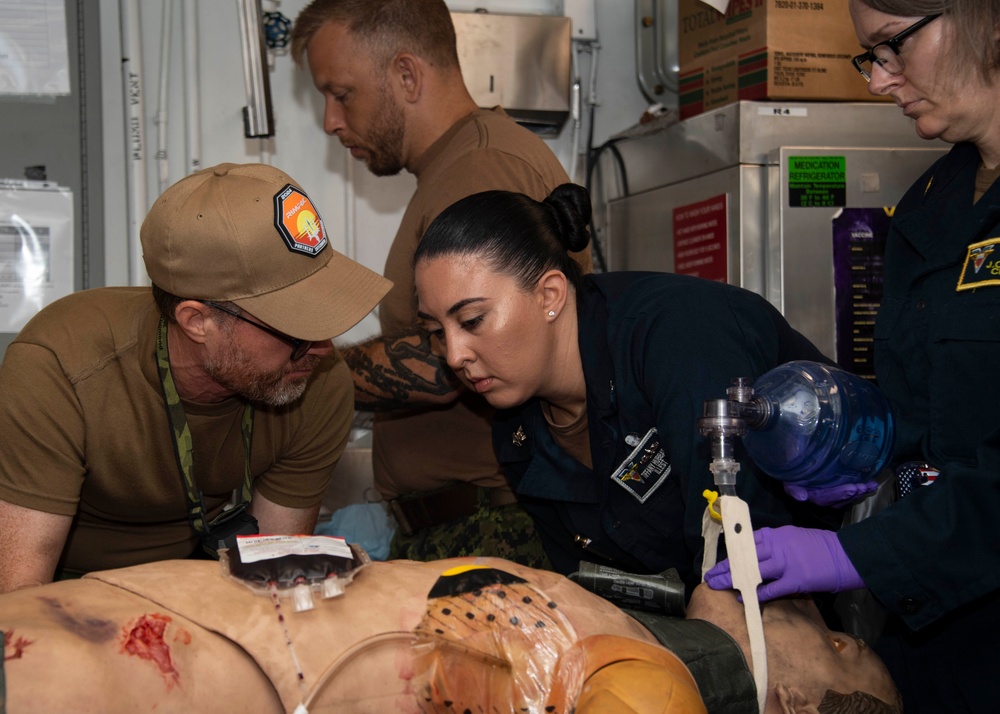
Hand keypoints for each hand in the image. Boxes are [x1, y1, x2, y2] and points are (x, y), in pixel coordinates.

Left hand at [704, 526, 864, 601]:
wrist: (847, 555)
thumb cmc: (822, 547)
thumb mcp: (795, 537)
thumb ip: (777, 544)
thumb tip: (760, 554)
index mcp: (777, 534)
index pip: (747, 542)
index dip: (732, 553)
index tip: (721, 561)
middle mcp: (778, 545)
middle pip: (745, 556)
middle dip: (726, 567)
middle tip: (711, 576)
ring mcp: (786, 562)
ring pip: (753, 571)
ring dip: (734, 579)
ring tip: (719, 586)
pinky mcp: (796, 580)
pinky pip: (771, 588)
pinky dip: (756, 594)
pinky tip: (743, 597)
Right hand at [784, 480, 877, 507]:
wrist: (795, 479)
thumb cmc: (793, 481)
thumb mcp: (790, 485)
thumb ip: (794, 491)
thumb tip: (803, 497)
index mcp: (816, 498)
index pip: (830, 497)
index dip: (841, 493)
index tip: (852, 488)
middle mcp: (827, 501)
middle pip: (843, 498)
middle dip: (855, 492)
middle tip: (866, 486)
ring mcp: (834, 498)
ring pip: (849, 496)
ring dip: (861, 491)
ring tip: (871, 485)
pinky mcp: (839, 494)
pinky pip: (851, 493)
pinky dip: (860, 490)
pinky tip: (869, 485)